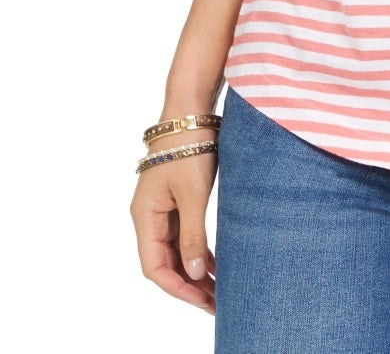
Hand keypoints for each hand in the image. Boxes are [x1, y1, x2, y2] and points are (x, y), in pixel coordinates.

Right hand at [130, 128, 217, 314]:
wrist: (191, 112)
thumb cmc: (189, 148)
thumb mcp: (193, 194)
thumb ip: (193, 234)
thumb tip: (194, 273)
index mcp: (145, 216)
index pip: (155, 266)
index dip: (177, 287)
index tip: (202, 300)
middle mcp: (149, 216)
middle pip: (165, 261)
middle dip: (188, 284)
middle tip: (215, 302)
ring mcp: (163, 208)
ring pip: (176, 250)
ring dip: (194, 270)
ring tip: (218, 289)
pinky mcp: (177, 199)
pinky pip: (183, 234)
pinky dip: (198, 250)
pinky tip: (215, 264)